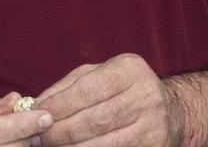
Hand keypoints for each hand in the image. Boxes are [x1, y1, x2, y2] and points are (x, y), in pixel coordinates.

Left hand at [33, 53, 181, 145]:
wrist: (171, 111)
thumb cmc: (123, 89)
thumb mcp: (99, 75)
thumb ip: (68, 86)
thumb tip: (37, 103)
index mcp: (129, 69)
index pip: (87, 89)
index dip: (59, 105)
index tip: (36, 114)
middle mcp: (145, 95)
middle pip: (93, 119)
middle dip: (60, 131)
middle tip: (37, 137)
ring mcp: (153, 124)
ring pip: (103, 143)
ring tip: (50, 146)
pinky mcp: (154, 146)